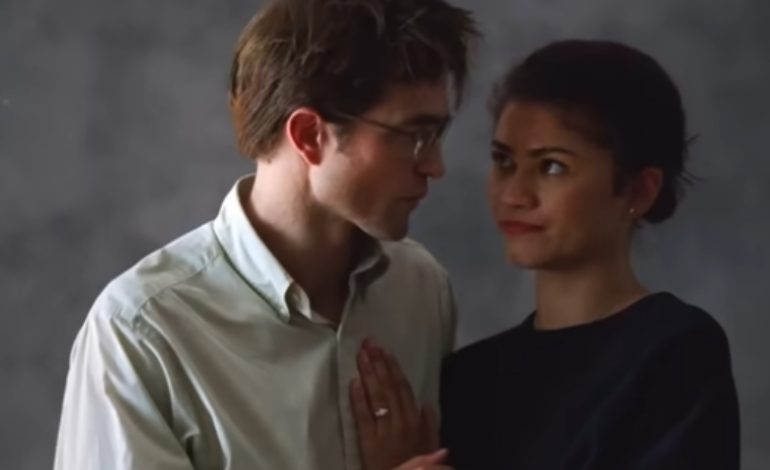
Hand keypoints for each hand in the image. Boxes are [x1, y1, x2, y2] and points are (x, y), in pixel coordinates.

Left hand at [349, 338, 441, 469]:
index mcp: (415, 420)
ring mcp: (384, 431)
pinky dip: (358, 399)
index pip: (403, 388)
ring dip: (369, 374)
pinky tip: (353, 383)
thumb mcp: (430, 446)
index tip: (384, 350)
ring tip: (361, 356)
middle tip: (369, 343)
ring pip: (377, 397)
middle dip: (379, 363)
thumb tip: (425, 404)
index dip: (393, 367)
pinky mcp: (368, 442)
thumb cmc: (413, 465)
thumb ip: (430, 425)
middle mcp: (401, 422)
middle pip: (389, 387)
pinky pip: (363, 417)